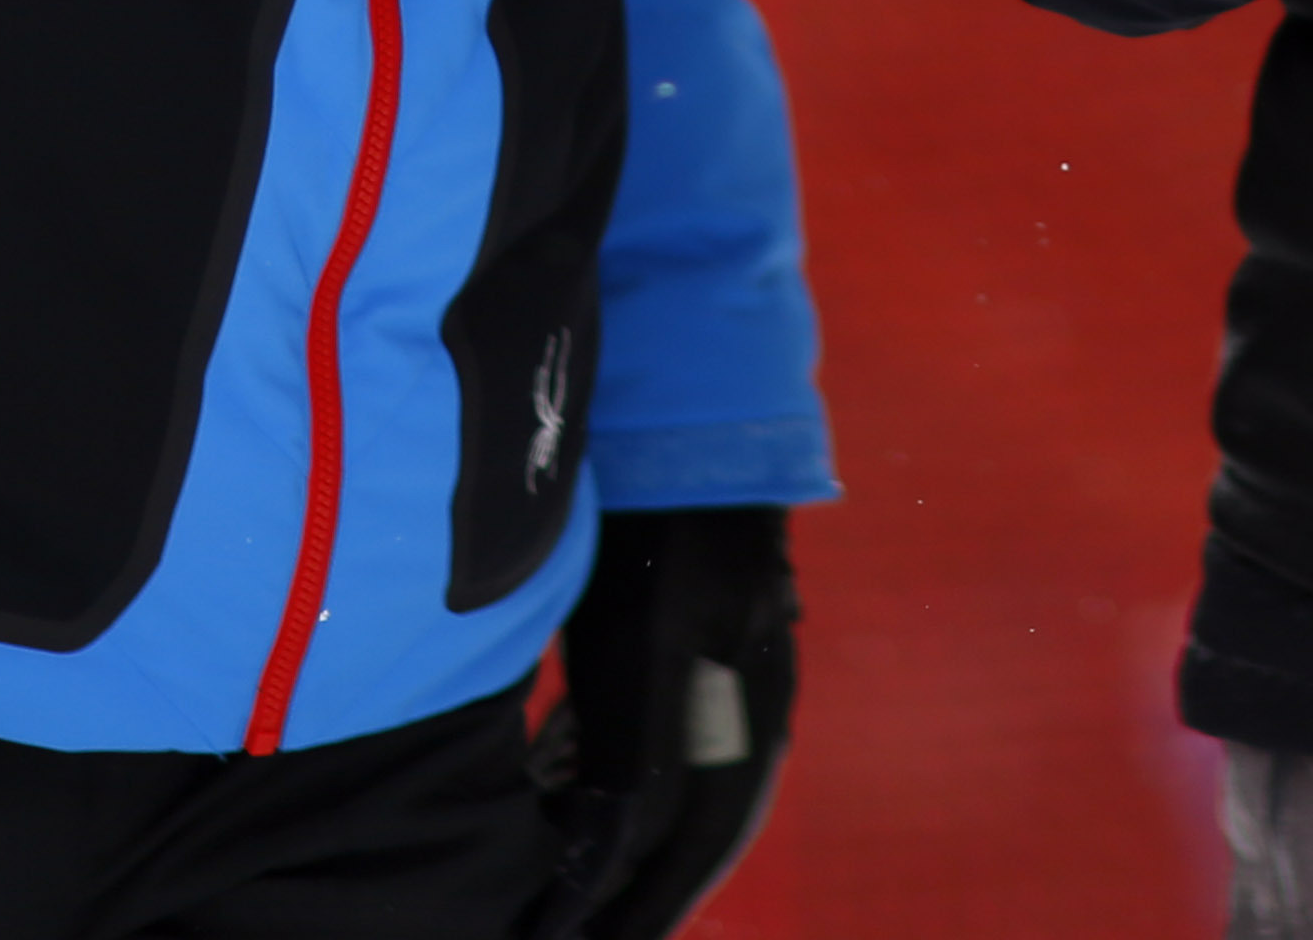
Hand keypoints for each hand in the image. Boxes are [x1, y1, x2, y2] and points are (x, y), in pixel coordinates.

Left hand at [521, 505, 797, 939]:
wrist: (680, 425)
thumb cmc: (660, 540)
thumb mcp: (638, 656)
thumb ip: (626, 765)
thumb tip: (595, 873)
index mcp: (753, 722)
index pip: (700, 849)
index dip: (643, 910)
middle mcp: (751, 708)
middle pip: (691, 831)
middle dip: (631, 891)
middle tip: (570, 933)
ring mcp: (722, 672)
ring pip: (669, 788)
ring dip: (616, 840)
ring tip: (559, 884)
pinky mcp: (686, 642)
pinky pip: (649, 742)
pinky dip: (606, 784)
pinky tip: (559, 797)